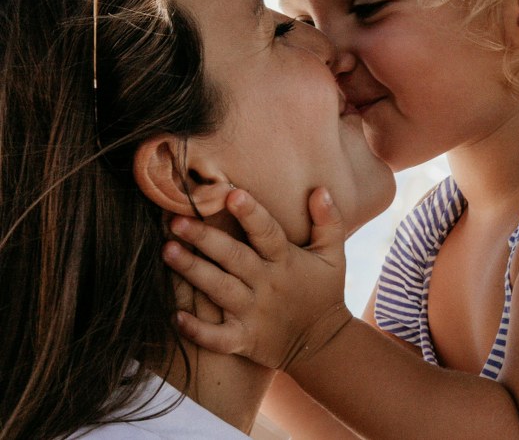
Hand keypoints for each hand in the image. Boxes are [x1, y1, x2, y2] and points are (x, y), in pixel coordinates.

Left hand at [162, 187, 352, 370]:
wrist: (323, 344)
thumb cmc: (324, 292)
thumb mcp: (334, 255)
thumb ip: (328, 221)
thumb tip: (320, 190)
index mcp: (286, 261)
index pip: (268, 233)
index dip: (251, 214)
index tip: (232, 194)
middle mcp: (267, 285)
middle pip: (234, 258)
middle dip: (206, 239)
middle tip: (177, 221)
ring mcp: (254, 314)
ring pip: (219, 290)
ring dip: (193, 271)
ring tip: (167, 251)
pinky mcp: (244, 339)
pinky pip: (218, 338)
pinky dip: (197, 330)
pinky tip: (175, 316)